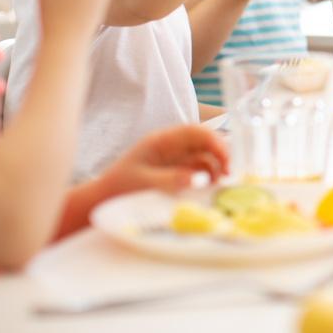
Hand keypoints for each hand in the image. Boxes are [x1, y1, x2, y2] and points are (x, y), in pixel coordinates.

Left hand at [96, 125, 228, 196]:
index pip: (195, 132)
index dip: (215, 141)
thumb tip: (200, 179)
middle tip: (230, 174)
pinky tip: (212, 188)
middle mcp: (172, 146)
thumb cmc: (118, 188)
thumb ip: (171, 179)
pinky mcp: (178, 172)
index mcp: (162, 141)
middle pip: (204, 141)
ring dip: (217, 167)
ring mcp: (176, 159)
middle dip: (221, 154)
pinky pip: (199, 170)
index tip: (227, 160)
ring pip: (205, 156)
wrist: (103, 201)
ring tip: (222, 184)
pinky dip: (209, 177)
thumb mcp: (143, 183)